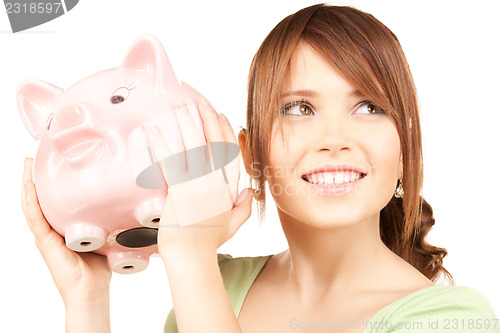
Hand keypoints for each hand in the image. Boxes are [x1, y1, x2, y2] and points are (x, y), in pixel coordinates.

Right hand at [21, 158, 111, 305]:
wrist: (92, 290)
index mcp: (62, 226)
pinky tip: (28, 186)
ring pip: (32, 204)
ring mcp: (45, 235)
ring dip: (28, 183)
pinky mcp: (45, 242)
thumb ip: (108, 219)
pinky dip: (30, 201)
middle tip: (36, 155)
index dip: (48, 181)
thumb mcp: (104, 234)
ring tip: (28, 163)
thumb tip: (129, 202)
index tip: (51, 161)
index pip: (51, 199)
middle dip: (35, 176)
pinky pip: (35, 218)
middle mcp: (51, 228)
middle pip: (38, 198)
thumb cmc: (99, 266)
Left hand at [146, 100, 253, 257]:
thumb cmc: (209, 244)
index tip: (221, 116)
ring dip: (187, 123)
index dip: (226, 132)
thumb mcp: (233, 225)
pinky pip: (170, 163)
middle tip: (200, 101)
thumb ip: (244, 207)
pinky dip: (162, 144)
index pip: (230, 153)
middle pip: (215, 144)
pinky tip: (155, 130)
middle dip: (208, 119)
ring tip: (180, 105)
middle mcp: (217, 184)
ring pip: (195, 147)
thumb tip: (250, 191)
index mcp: (229, 189)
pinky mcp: (180, 193)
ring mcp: (199, 187)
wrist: (192, 259)